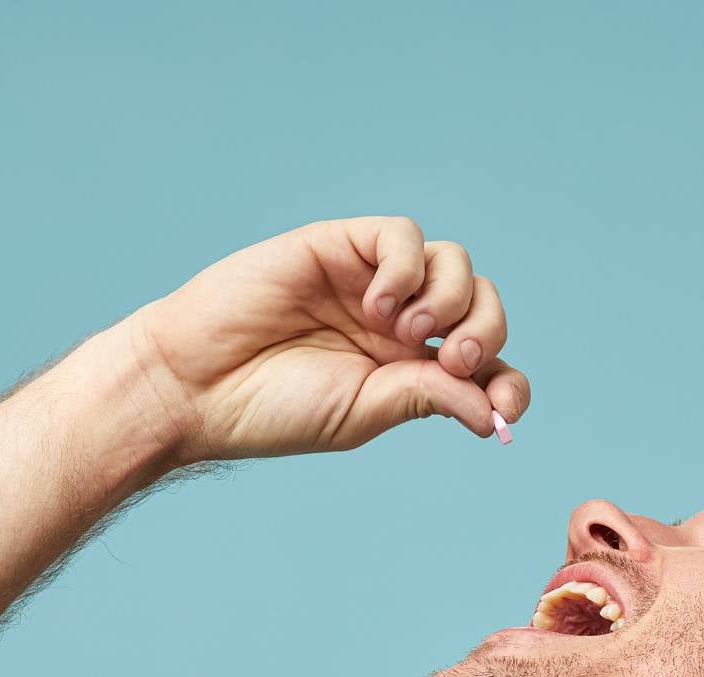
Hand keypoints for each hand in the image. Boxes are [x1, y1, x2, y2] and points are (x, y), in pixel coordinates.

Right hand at [118, 216, 529, 464]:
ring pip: (453, 263)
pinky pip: (401, 235)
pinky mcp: (339, 245)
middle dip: (485, 331)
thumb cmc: (269, 408)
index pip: (485, 365)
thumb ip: (426, 398)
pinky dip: (406, 266)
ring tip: (404, 331)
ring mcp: (371, 282)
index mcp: (408, 371)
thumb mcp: (362, 414)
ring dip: (450, 298)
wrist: (196, 386)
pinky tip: (377, 304)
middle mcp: (399, 323)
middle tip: (450, 360)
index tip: (504, 407)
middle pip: (482, 306)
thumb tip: (495, 412)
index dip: (506, 381)